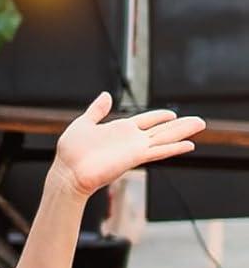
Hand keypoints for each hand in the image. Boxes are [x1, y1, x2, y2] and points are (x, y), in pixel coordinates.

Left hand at [51, 93, 203, 199]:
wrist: (67, 172)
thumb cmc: (70, 153)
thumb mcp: (83, 124)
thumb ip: (97, 111)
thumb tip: (105, 95)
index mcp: (119, 130)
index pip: (145, 121)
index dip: (158, 116)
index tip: (172, 113)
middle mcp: (130, 140)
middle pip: (161, 130)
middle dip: (179, 125)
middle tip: (199, 121)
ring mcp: (134, 149)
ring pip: (165, 138)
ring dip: (183, 132)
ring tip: (201, 126)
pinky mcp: (134, 157)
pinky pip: (159, 151)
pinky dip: (174, 148)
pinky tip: (189, 146)